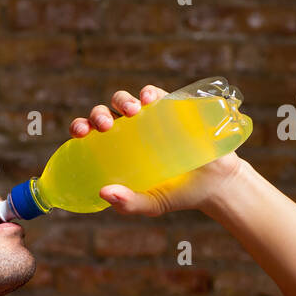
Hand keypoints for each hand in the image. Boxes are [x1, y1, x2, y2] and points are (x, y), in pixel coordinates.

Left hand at [70, 84, 242, 215]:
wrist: (214, 183)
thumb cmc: (177, 193)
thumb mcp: (151, 204)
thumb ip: (128, 203)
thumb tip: (103, 192)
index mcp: (117, 149)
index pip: (91, 133)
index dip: (81, 127)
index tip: (80, 133)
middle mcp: (129, 130)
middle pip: (105, 113)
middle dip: (99, 114)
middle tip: (105, 128)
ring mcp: (150, 116)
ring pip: (126, 100)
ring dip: (123, 100)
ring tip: (131, 112)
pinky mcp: (172, 106)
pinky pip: (155, 93)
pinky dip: (149, 92)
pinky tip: (147, 98)